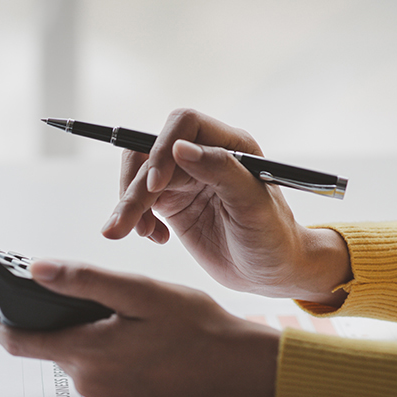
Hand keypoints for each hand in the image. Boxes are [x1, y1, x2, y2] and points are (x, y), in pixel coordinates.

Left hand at [0, 260, 279, 396]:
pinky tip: (146, 354)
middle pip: (57, 349)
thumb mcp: (142, 292)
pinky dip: (113, 367)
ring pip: (83, 367)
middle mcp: (91, 387)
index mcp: (87, 352)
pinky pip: (105, 387)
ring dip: (93, 345)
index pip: (18, 340)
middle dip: (65, 325)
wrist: (245, 373)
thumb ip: (84, 282)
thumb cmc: (199, 327)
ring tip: (137, 329)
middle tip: (102, 306)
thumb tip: (35, 270)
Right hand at [103, 108, 350, 305]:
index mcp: (230, 144)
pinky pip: (138, 201)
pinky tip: (156, 238)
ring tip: (130, 235)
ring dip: (127, 206)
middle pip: (150, 152)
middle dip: (133, 187)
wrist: (269, 272)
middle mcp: (203, 155)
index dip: (162, 149)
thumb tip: (181, 148)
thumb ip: (221, 171)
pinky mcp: (171, 202)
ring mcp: (184, 179)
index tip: (154, 186)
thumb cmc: (273, 237)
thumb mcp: (254, 206)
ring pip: (138, 177)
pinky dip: (136, 219)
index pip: (183, 124)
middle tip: (123, 226)